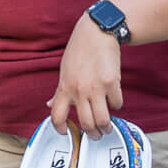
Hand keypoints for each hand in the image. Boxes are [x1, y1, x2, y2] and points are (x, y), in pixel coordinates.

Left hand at [50, 14, 122, 135]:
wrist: (96, 33)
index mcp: (64, 87)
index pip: (56, 115)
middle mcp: (79, 90)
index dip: (60, 128)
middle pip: (86, 124)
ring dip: (106, 127)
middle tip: (97, 134)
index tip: (66, 132)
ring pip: (102, 120)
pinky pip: (116, 104)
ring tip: (107, 126)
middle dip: (93, 134)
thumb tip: (50, 105)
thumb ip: (59, 91)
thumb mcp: (64, 71)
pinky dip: (116, 106)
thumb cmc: (80, 51)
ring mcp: (96, 87)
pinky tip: (114, 101)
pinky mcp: (112, 82)